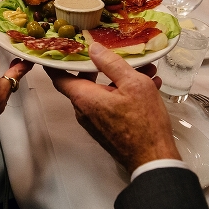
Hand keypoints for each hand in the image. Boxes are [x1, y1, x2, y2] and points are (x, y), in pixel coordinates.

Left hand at [45, 42, 179, 173]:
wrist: (153, 159)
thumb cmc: (143, 124)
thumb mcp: (132, 84)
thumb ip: (111, 63)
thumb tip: (93, 48)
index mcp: (84, 98)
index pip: (59, 77)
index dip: (56, 62)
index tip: (57, 49)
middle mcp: (84, 110)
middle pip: (84, 82)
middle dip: (100, 66)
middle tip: (111, 52)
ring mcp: (95, 121)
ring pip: (102, 92)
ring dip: (120, 79)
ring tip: (144, 70)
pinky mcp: (107, 128)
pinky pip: (110, 104)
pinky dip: (124, 93)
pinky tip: (148, 86)